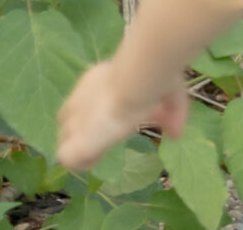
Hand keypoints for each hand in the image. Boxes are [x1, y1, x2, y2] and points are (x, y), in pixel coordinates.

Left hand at [57, 58, 187, 171]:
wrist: (135, 82)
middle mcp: (79, 98)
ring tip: (98, 153)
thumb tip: (177, 134)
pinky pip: (66, 158)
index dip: (91, 115)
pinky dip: (78, 162)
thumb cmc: (151, 79)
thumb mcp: (168, 91)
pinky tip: (95, 160)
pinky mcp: (74, 143)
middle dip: (81, 131)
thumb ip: (171, 112)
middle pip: (67, 119)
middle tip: (101, 141)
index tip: (111, 124)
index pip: (83, 100)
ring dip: (78, 147)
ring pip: (64, 139)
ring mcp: (74, 121)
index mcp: (97, 80)